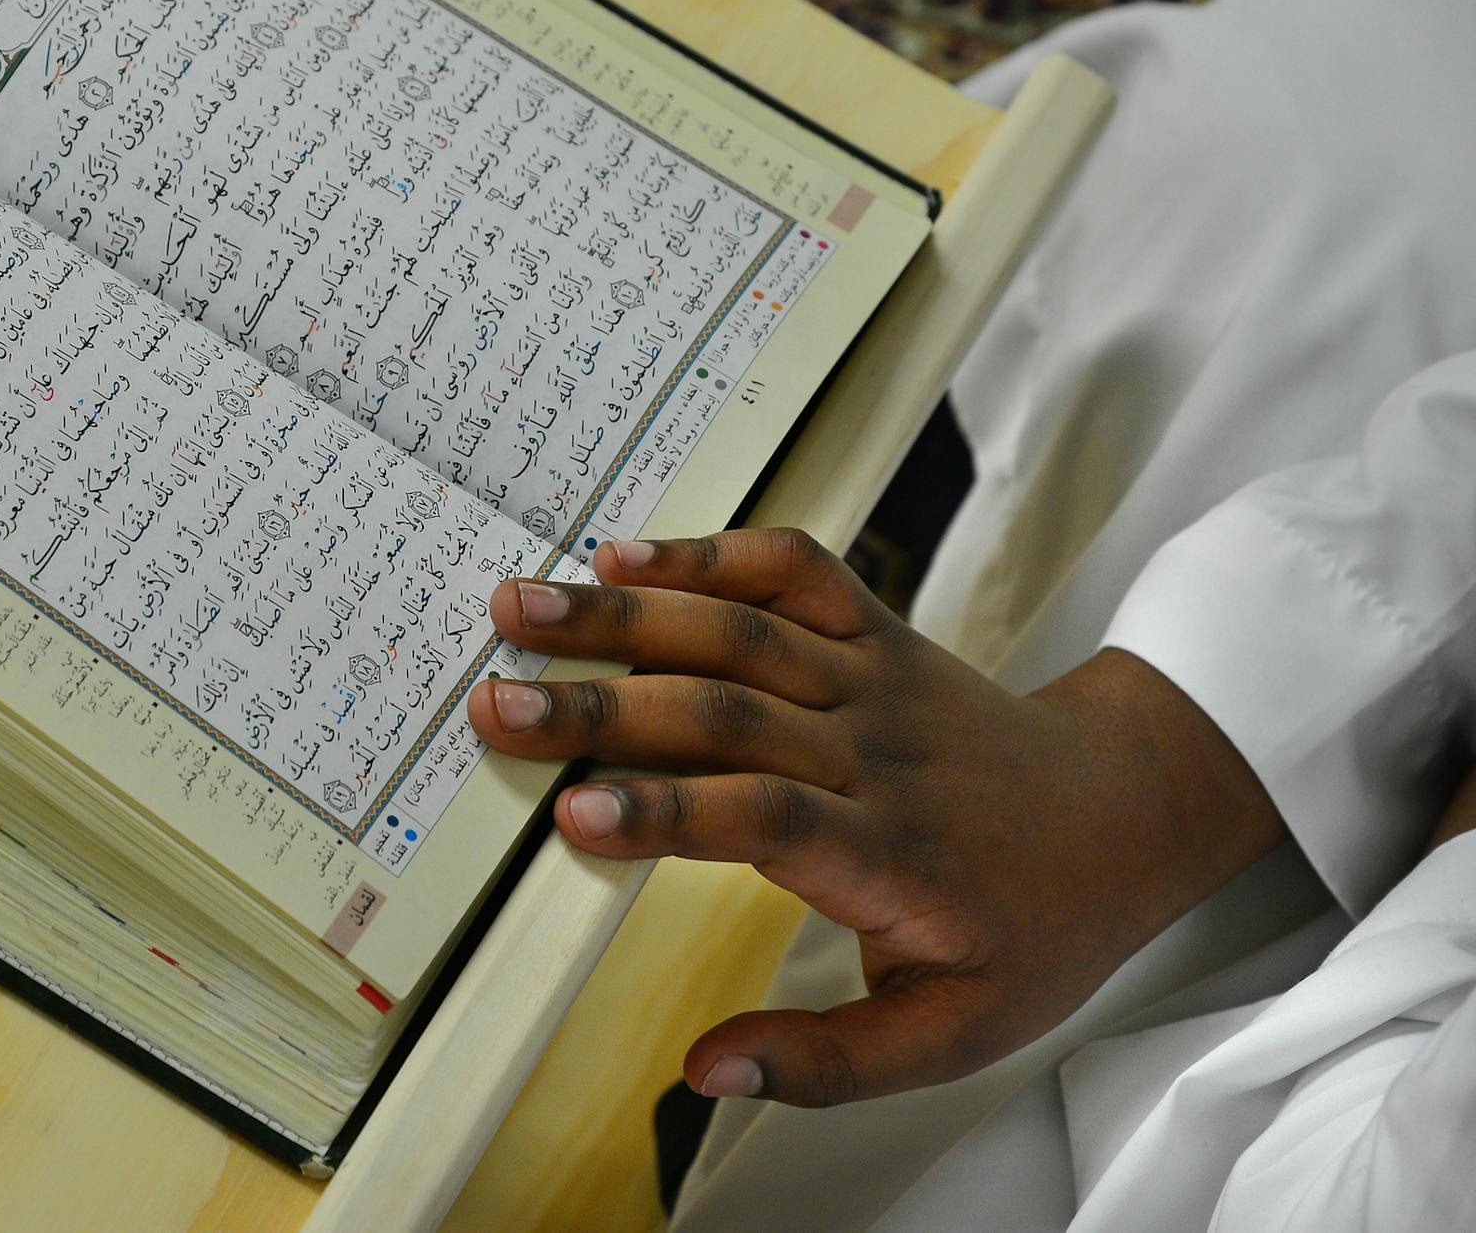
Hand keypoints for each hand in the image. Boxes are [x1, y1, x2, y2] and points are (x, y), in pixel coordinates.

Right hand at [467, 529, 1286, 1107]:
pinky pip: (796, 570)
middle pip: (728, 712)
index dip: (669, 812)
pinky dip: (712, 551)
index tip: (570, 816)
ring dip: (625, 615)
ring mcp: (873, 676)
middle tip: (499, 709)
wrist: (1124, 812)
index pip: (767, 820)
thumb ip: (830, 1061)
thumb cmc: (1031, 929)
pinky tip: (624, 555)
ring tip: (520, 610)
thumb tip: (706, 1072)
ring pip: (741, 630)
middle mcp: (874, 749)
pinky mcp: (875, 630)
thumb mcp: (952, 1033)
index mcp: (889, 854)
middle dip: (603, 707)